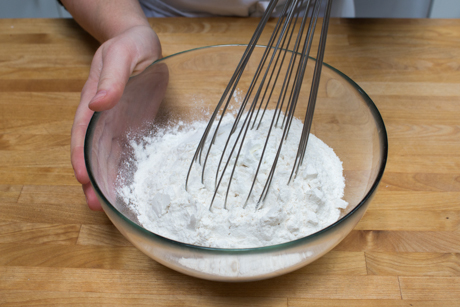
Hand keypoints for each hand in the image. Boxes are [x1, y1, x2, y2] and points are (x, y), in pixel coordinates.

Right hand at [71, 25, 161, 209]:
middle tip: (96, 204)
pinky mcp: (134, 127)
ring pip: (109, 157)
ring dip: (107, 180)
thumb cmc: (129, 46)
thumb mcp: (120, 56)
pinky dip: (126, 170)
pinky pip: (129, 152)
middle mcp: (102, 119)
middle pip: (92, 152)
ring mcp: (118, 124)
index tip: (82, 177)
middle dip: (92, 178)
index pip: (81, 133)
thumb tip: (97, 103)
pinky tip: (128, 188)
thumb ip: (111, 79)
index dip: (80, 156)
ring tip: (108, 205)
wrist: (143, 45)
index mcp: (92, 102)